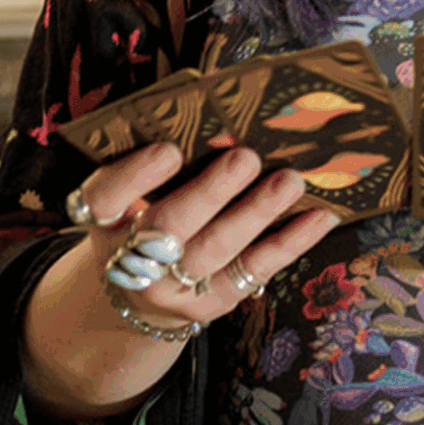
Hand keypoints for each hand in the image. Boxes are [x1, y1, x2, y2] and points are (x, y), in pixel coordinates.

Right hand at [24, 140, 336, 414]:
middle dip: (210, 193)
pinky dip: (290, 242)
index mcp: (104, 221)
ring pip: (217, 248)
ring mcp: (174, 288)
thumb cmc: (142, 224)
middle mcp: (132, 260)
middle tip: (246, 157)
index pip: (106, 199)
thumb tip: (216, 122)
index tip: (169, 149)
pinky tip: (318, 217)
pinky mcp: (214, 302)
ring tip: (289, 180)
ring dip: (257, 212)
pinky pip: (255, 270)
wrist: (139, 300)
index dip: (135, 176)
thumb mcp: (128, 201)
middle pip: (168, 228)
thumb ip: (155, 166)